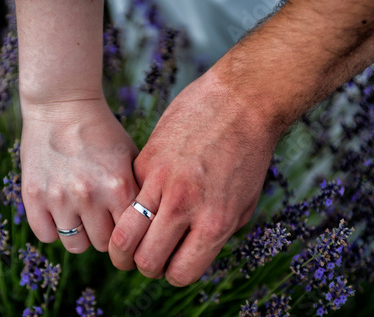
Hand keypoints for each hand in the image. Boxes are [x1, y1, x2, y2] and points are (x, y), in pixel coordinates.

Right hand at [20, 96, 138, 252]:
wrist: (63, 104)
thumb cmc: (103, 132)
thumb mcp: (131, 157)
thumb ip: (139, 193)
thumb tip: (146, 228)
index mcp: (119, 186)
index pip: (130, 235)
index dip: (128, 233)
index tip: (124, 228)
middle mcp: (89, 195)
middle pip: (103, 244)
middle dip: (104, 233)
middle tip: (101, 217)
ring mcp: (59, 197)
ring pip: (75, 245)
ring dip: (80, 234)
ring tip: (80, 214)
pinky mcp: (33, 195)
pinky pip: (46, 236)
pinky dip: (53, 229)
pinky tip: (59, 212)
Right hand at [108, 70, 279, 285]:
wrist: (242, 100)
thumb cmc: (249, 155)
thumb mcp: (243, 205)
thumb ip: (213, 234)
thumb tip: (185, 252)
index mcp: (215, 223)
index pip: (180, 273)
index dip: (174, 274)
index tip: (172, 264)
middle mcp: (184, 206)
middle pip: (145, 260)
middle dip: (144, 266)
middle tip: (146, 256)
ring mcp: (160, 181)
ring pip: (124, 234)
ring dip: (124, 245)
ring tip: (129, 241)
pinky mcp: (145, 160)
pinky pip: (129, 197)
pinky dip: (133, 205)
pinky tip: (146, 197)